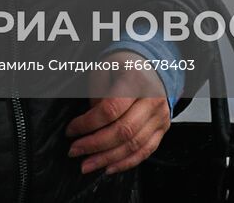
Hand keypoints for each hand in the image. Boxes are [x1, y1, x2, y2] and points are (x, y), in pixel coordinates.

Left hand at [65, 51, 171, 175]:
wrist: (153, 66)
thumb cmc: (124, 65)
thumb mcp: (105, 66)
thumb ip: (97, 92)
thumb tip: (91, 121)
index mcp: (137, 81)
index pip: (110, 109)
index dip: (88, 123)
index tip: (71, 130)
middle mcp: (152, 100)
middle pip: (123, 131)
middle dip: (94, 145)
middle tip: (74, 151)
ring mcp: (160, 116)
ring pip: (134, 145)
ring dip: (107, 159)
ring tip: (87, 164)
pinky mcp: (163, 128)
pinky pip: (145, 151)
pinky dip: (126, 163)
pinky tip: (108, 167)